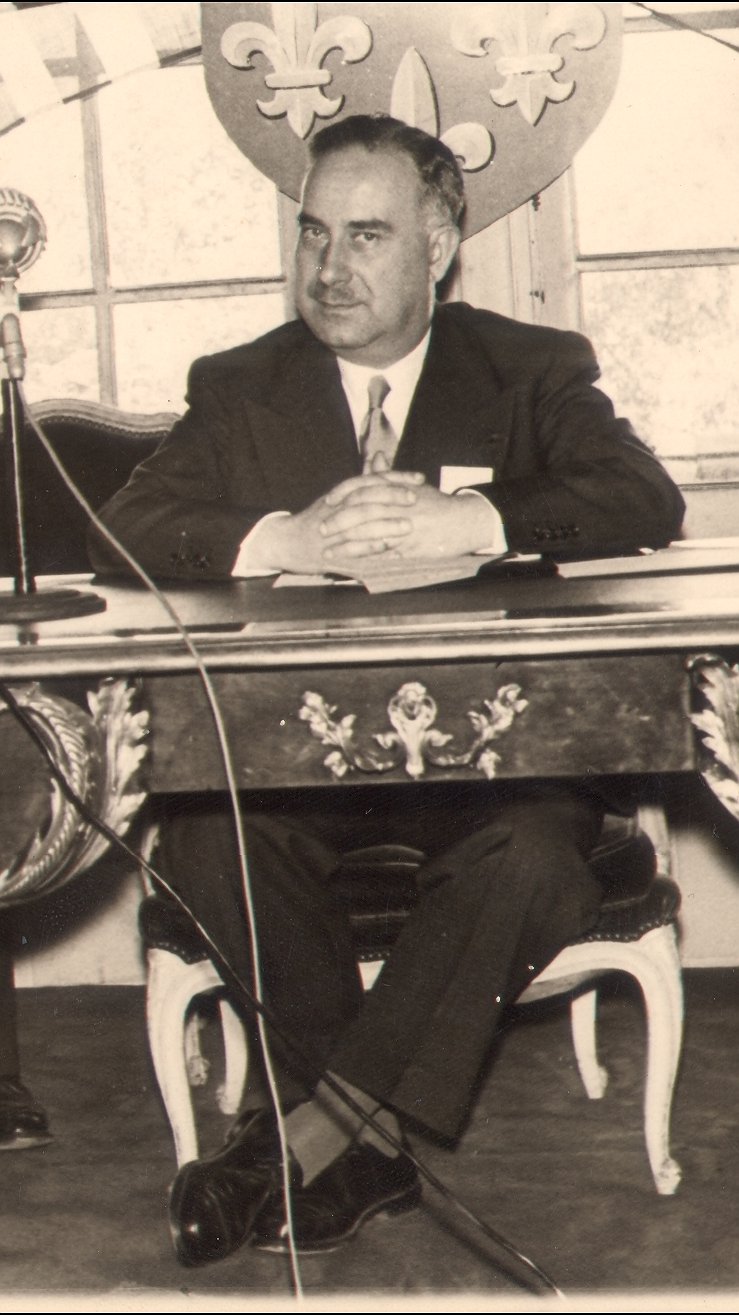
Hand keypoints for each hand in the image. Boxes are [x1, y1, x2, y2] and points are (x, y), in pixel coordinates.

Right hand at [255, 459, 424, 571]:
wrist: (284, 541)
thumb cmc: (317, 518)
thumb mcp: (338, 496)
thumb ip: (363, 478)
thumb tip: (381, 456)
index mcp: (342, 494)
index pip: (371, 480)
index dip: (396, 479)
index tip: (419, 479)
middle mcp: (336, 509)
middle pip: (365, 498)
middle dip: (390, 498)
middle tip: (414, 499)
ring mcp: (332, 531)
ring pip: (359, 525)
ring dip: (383, 526)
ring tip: (407, 527)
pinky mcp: (330, 553)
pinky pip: (352, 551)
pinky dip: (370, 551)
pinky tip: (388, 551)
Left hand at [324, 479, 498, 561]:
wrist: (465, 521)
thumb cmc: (435, 503)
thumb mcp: (412, 484)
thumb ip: (388, 475)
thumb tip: (373, 458)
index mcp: (399, 488)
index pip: (365, 486)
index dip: (343, 493)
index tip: (328, 501)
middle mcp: (400, 506)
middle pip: (362, 511)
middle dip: (339, 522)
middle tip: (321, 530)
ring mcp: (406, 528)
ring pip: (370, 536)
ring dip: (347, 545)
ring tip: (329, 553)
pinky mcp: (412, 549)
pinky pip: (385, 555)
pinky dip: (366, 561)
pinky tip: (351, 566)